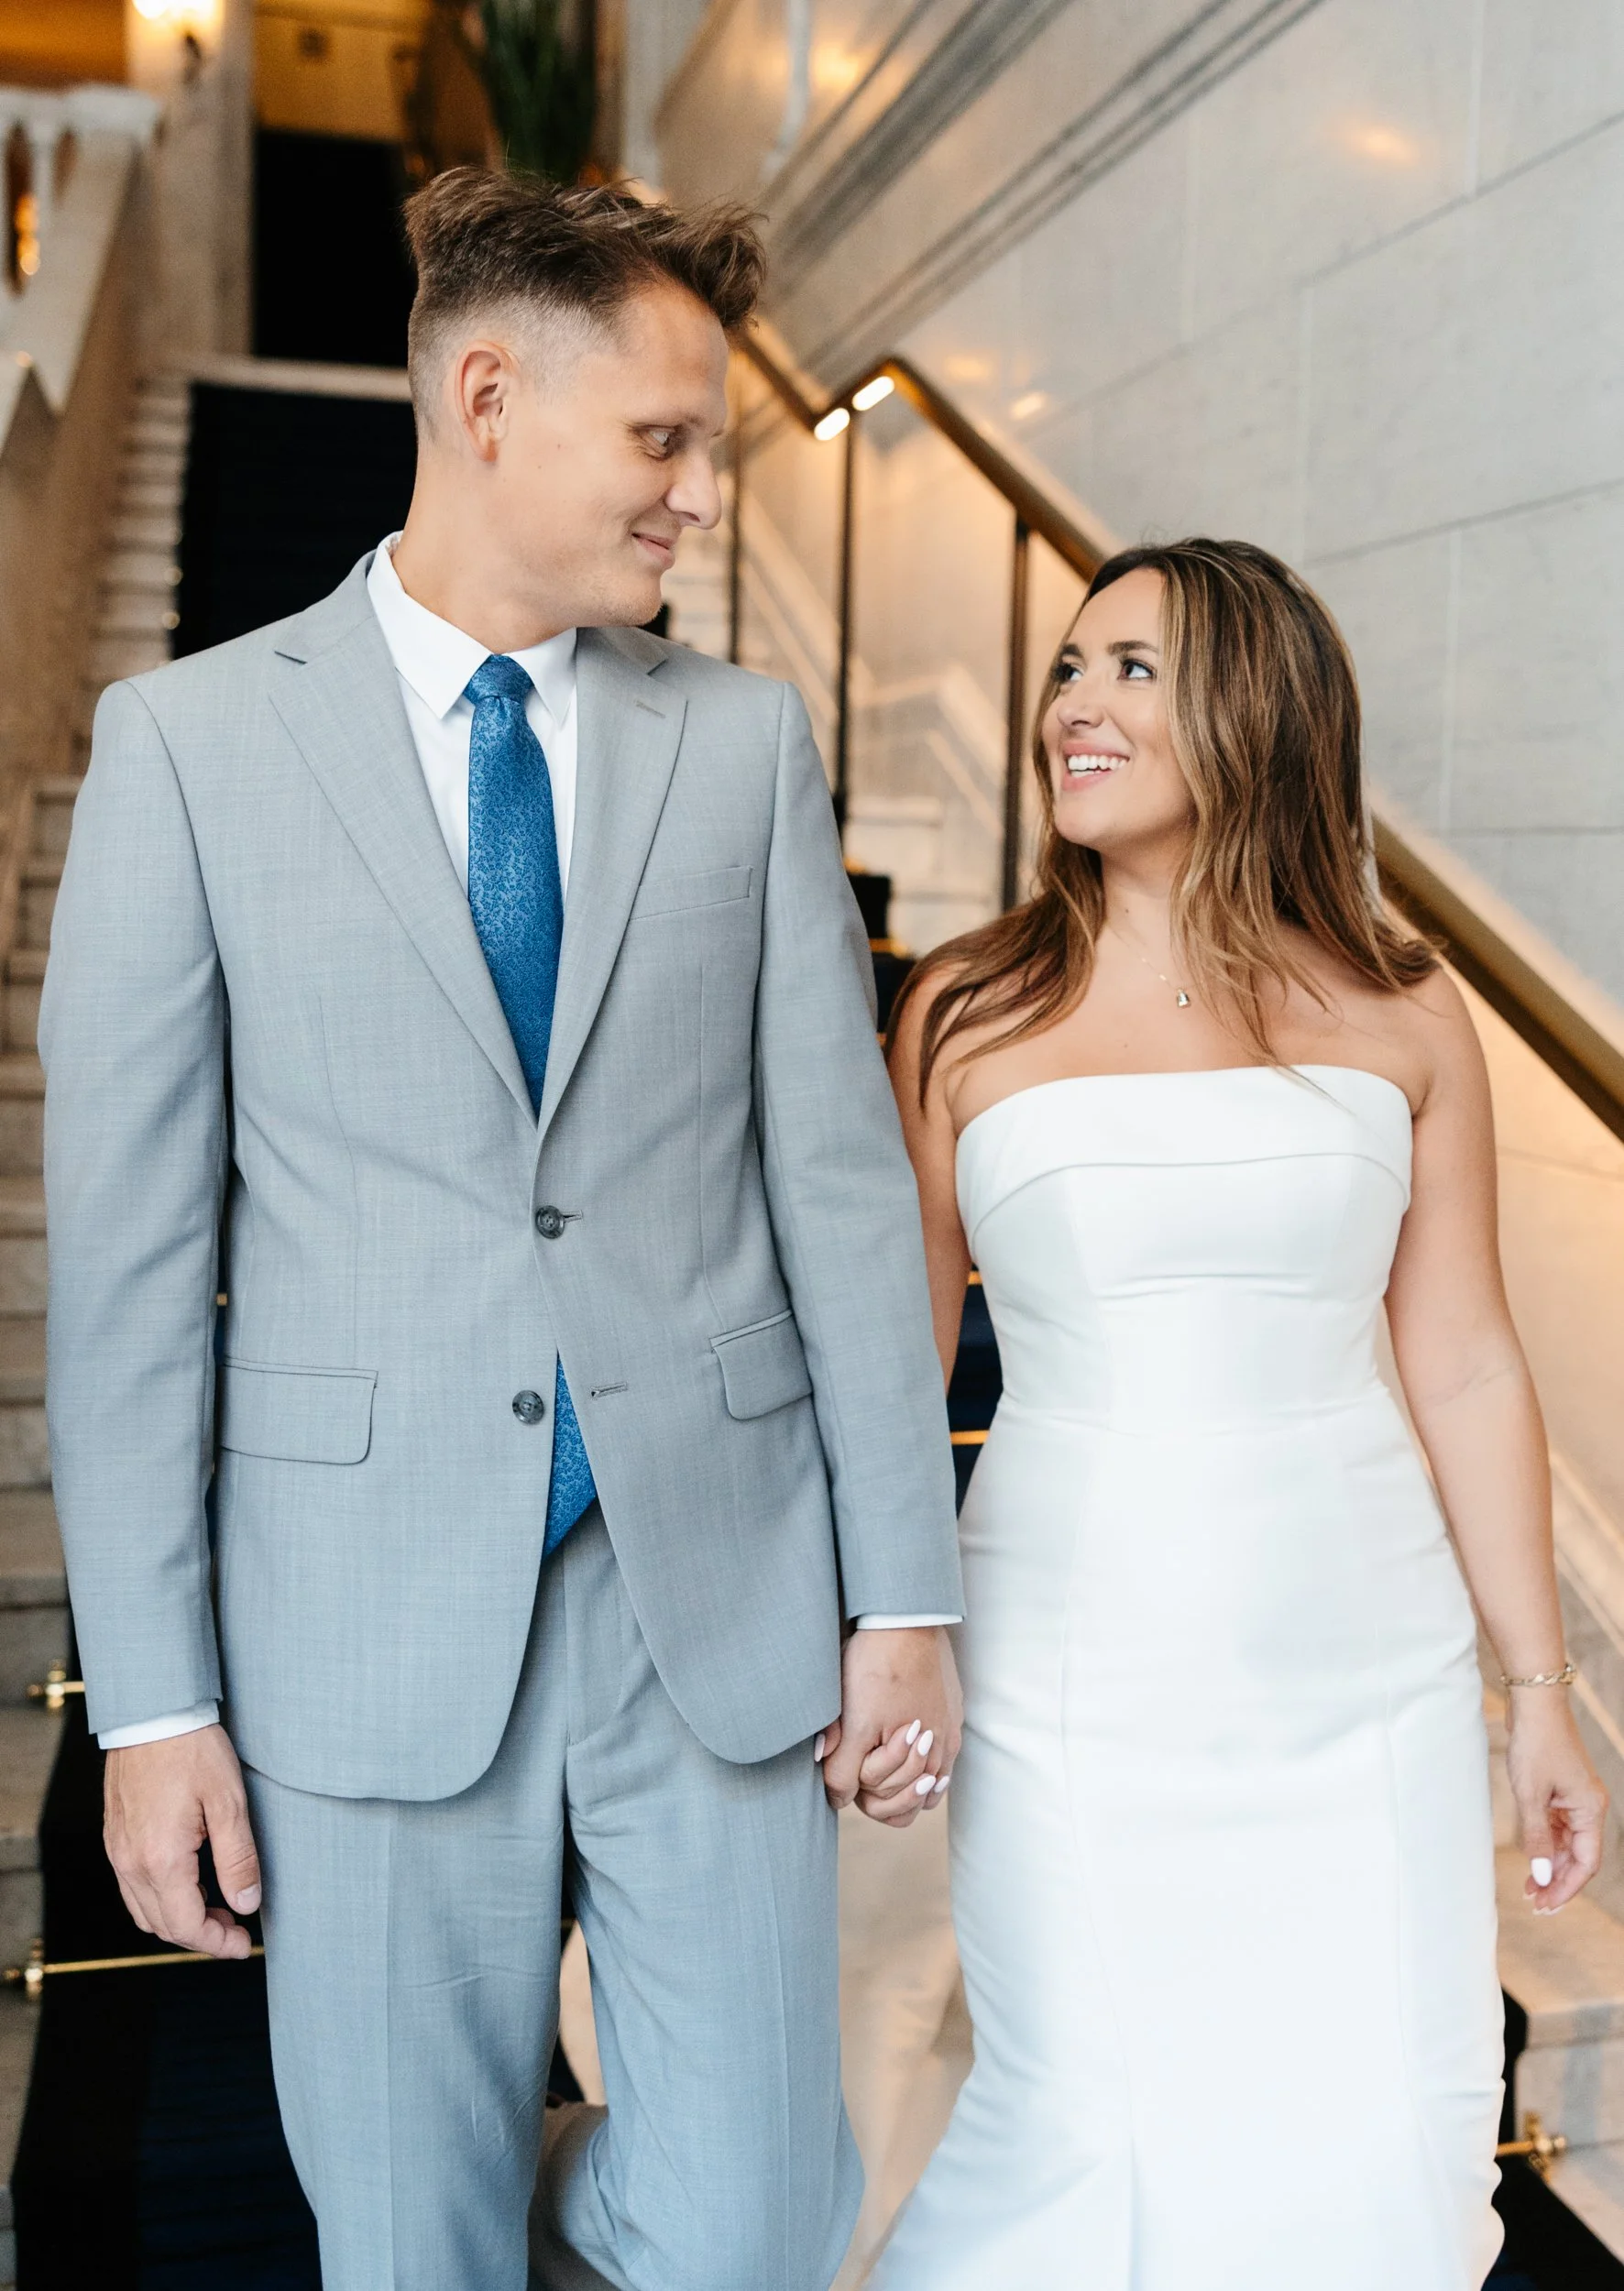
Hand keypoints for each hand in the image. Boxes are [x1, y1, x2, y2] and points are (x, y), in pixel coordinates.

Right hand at [104, 1724, 262, 1958]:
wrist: (152, 1712)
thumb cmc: (193, 1750)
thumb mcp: (229, 1803)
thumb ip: (238, 1859)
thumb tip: (247, 1905)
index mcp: (161, 1859)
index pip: (187, 1925)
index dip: (218, 1943)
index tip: (245, 1944)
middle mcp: (131, 1863)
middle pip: (163, 1926)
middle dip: (202, 1935)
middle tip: (237, 1928)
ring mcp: (118, 1852)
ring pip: (144, 1911)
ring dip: (180, 1920)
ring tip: (219, 1907)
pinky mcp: (115, 1838)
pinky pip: (133, 1888)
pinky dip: (161, 1900)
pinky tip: (190, 1883)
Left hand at [819, 1627, 961, 1825]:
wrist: (904, 1619)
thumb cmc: (876, 1668)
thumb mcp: (853, 1722)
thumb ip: (844, 1769)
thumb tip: (839, 1800)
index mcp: (919, 1759)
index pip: (888, 1807)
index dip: (860, 1792)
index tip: (848, 1765)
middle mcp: (942, 1752)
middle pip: (910, 1800)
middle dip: (881, 1788)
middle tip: (859, 1759)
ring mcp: (950, 1733)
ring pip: (926, 1782)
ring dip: (902, 1777)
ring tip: (879, 1753)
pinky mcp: (951, 1712)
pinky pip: (940, 1755)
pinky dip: (919, 1758)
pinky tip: (902, 1741)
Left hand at [1507, 1689, 1606, 1912]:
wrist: (1534, 1704)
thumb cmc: (1536, 1744)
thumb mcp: (1530, 1795)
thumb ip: (1536, 1838)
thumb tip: (1542, 1876)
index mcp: (1591, 1810)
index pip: (1586, 1862)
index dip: (1567, 1887)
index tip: (1546, 1905)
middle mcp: (1589, 1807)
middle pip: (1578, 1857)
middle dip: (1558, 1882)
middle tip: (1534, 1904)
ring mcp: (1575, 1799)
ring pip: (1567, 1844)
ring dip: (1550, 1866)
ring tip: (1529, 1888)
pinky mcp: (1560, 1791)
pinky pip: (1557, 1828)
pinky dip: (1545, 1845)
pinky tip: (1532, 1860)